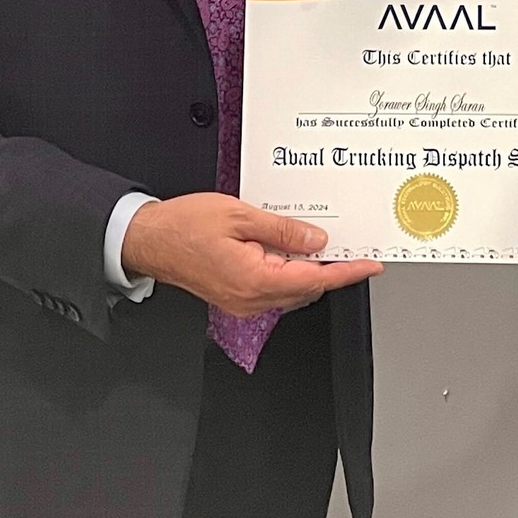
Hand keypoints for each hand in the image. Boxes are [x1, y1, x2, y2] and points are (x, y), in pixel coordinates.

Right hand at [121, 194, 381, 314]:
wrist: (147, 240)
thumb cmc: (183, 226)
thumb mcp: (239, 215)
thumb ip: (282, 230)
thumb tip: (316, 240)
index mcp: (254, 279)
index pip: (314, 278)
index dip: (347, 271)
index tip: (369, 265)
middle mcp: (251, 298)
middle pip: (306, 286)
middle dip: (331, 267)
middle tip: (352, 244)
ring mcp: (242, 301)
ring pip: (291, 287)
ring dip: (309, 268)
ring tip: (323, 241)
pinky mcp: (235, 297)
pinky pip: (273, 287)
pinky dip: (289, 270)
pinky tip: (291, 249)